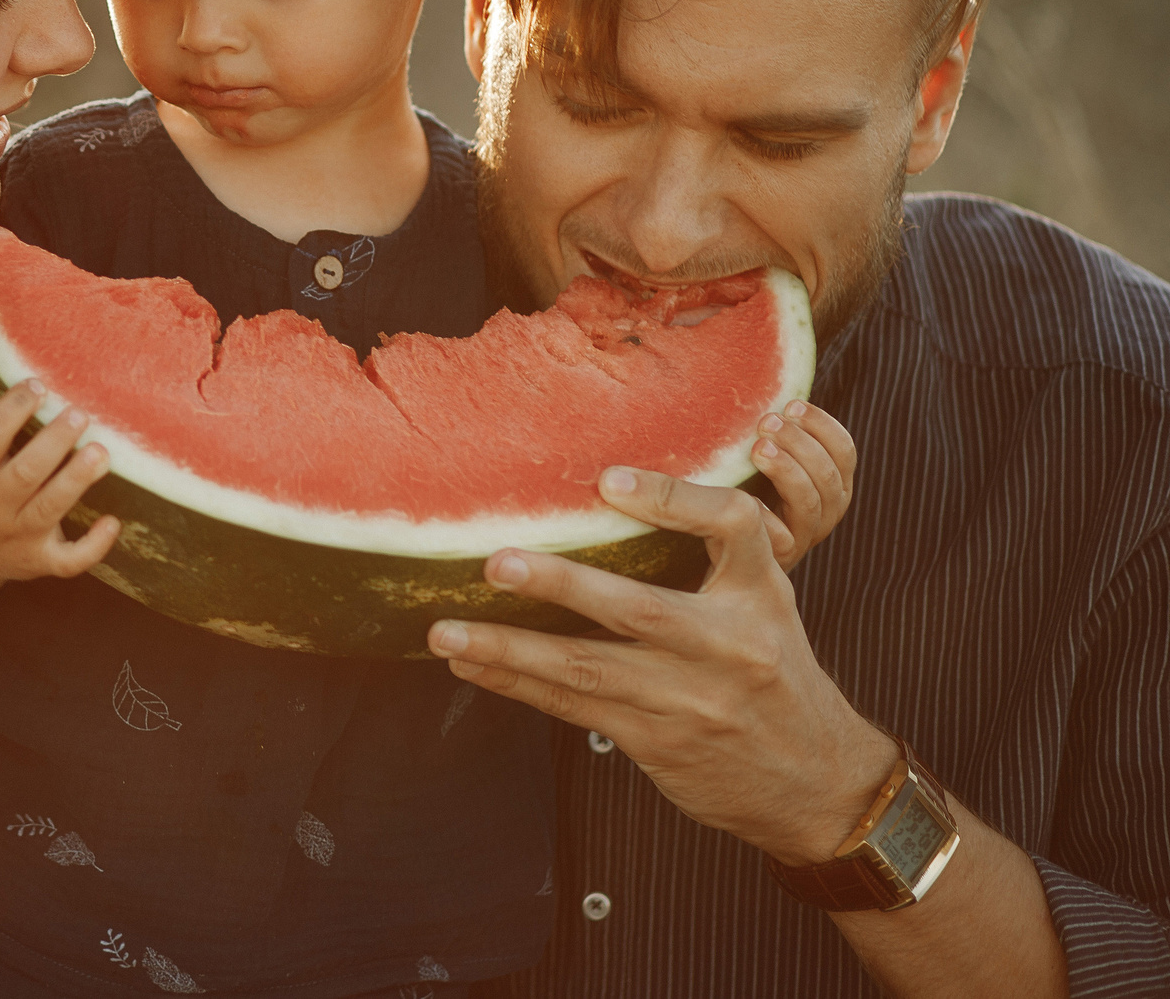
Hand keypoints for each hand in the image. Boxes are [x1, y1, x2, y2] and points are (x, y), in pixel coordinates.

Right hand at [0, 381, 120, 602]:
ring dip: (77, 480)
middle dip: (54, 442)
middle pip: (25, 472)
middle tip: (79, 414)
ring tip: (101, 452)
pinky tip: (114, 521)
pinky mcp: (36, 561)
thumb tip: (13, 372)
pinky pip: (68, 561)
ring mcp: (15, 536)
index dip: (14, 408)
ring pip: (49, 510)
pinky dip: (93, 546)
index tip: (38, 385)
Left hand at [427, 465, 896, 865]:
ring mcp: (691, 699)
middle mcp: (728, 644)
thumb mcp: (768, 607)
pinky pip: (575, 707)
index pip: (732, 527)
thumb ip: (715, 560)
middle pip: (638, 608)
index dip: (672, 498)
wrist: (817, 783)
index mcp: (761, 594)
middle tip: (494, 561)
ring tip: (445, 632)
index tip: (609, 480)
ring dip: (508, 648)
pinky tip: (472, 666)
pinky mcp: (658, 740)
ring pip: (587, 668)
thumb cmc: (772, 672)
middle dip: (561, 584)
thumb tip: (608, 497)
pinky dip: (516, 684)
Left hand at [750, 400, 856, 572]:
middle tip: (767, 422)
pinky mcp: (776, 559)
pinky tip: (744, 498)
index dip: (824, 427)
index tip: (792, 405)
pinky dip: (767, 516)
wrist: (705, 545)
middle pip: (832, 479)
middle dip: (803, 446)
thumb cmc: (733, 484)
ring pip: (812, 505)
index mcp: (827, 484)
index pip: (844, 453)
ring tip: (757, 448)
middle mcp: (822, 513)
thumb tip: (772, 388)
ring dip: (789, 471)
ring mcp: (801, 538)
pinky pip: (782, 539)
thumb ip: (772, 428)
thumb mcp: (757, 454)